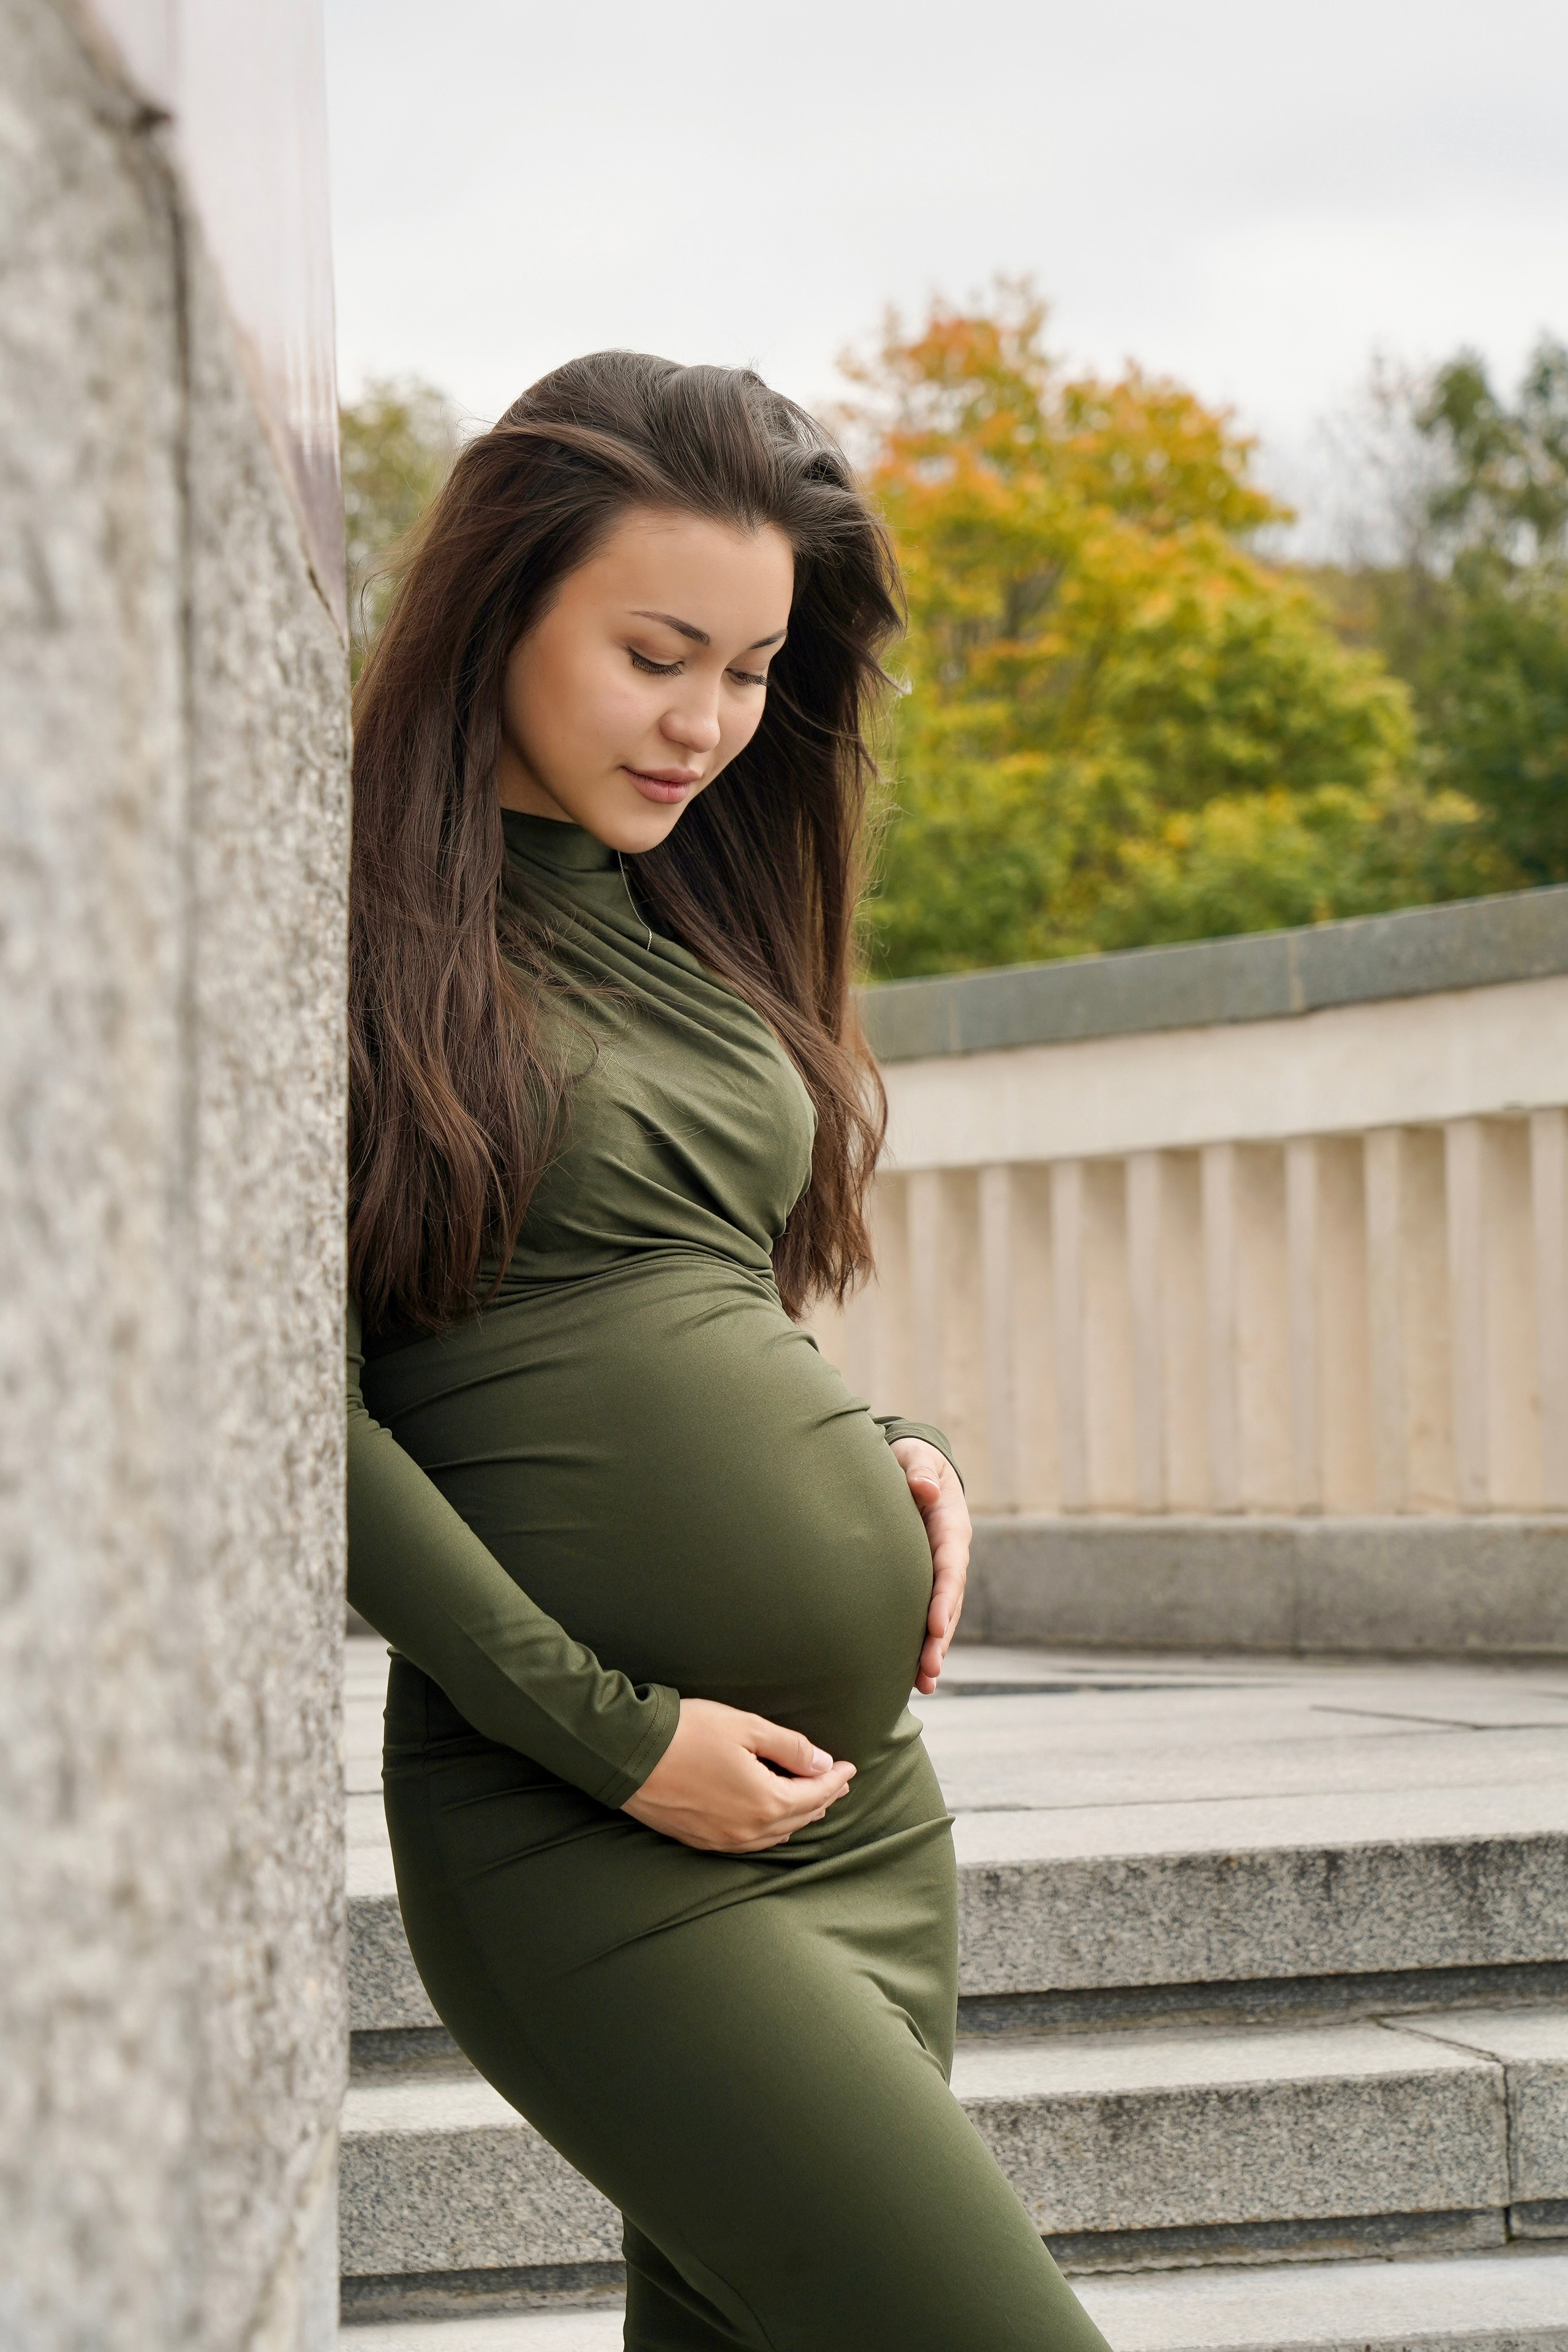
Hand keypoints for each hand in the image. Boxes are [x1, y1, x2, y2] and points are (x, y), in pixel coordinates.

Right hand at [622, 1697, 855, 1852]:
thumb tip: (822, 1762)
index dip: (835, 1779)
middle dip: (823, 1799)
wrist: (628, 1755)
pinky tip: (772, 1821)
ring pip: (775, 1835)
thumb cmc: (687, 1734)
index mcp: (765, 1802)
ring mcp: (723, 1840)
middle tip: (837, 1782)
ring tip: (813, 1801)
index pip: (814, 1794)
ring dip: (798, 1817)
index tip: (850, 1766)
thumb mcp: (746, 1728)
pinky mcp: (701, 1840)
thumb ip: (789, 1747)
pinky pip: (749, 1842)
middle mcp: (748, 1830)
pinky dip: (770, 1830)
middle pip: (799, 1818)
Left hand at [890, 1438, 969, 1693]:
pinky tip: (915, 1677)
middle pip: (949, 1601)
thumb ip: (921, 1471)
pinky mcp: (924, 1580)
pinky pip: (926, 1613)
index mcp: (950, 1525)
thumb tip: (925, 1489)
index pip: (949, 1567)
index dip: (943, 1598)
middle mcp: (950, 1554)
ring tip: (924, 1684)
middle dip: (940, 1638)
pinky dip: (924, 1643)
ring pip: (942, 1614)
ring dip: (934, 1649)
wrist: (914, 1465)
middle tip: (928, 1671)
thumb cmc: (913, 1460)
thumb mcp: (917, 1458)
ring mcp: (940, 1570)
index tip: (934, 1628)